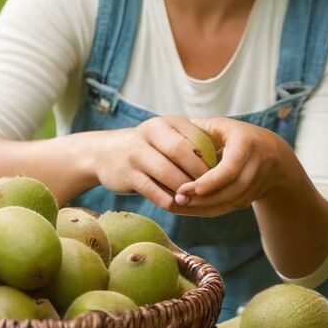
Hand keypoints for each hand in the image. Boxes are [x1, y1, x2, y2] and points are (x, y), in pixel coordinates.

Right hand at [86, 116, 213, 210]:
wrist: (105, 153)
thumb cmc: (149, 148)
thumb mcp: (167, 137)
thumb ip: (191, 145)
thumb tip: (222, 166)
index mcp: (166, 122)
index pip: (195, 137)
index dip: (210, 157)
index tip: (220, 174)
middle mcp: (150, 132)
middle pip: (180, 152)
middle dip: (198, 173)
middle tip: (210, 189)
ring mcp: (136, 153)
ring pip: (166, 173)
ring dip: (184, 189)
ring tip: (195, 199)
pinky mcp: (127, 174)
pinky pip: (152, 191)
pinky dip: (167, 200)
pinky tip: (176, 205)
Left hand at [171, 117, 291, 216]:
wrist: (272, 153)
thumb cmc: (237, 135)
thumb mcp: (222, 125)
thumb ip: (200, 127)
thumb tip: (172, 131)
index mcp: (246, 144)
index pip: (230, 169)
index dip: (209, 181)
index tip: (185, 188)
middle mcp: (255, 166)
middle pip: (231, 190)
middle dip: (203, 199)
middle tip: (177, 198)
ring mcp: (255, 184)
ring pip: (230, 202)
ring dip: (203, 207)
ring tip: (178, 204)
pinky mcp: (250, 198)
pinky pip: (228, 208)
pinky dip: (207, 210)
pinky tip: (187, 208)